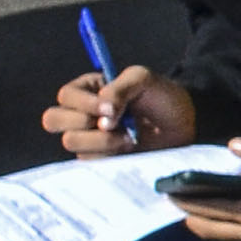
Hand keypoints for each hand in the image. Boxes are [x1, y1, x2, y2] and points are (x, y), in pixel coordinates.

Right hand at [41, 66, 195, 157]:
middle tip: (113, 124)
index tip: (110, 108)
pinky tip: (129, 149)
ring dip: (101, 140)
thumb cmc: (163, 96)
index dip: (83, 103)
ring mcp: (88, 138)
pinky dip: (108, 155)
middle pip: (53, 119)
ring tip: (129, 137)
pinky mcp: (99, 158)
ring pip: (71, 141)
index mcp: (88, 90)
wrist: (186, 124)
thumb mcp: (143, 79)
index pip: (65, 96)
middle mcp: (82, 113)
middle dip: (82, 122)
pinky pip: (88, 161)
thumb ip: (119, 89)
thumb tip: (102, 118)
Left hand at [174, 137, 240, 240]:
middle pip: (208, 230)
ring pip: (224, 237)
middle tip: (174, 203)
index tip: (167, 192)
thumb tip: (232, 144)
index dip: (186, 200)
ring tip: (196, 209)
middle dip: (188, 217)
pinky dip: (227, 227)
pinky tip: (231, 214)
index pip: (209, 208)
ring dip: (207, 224)